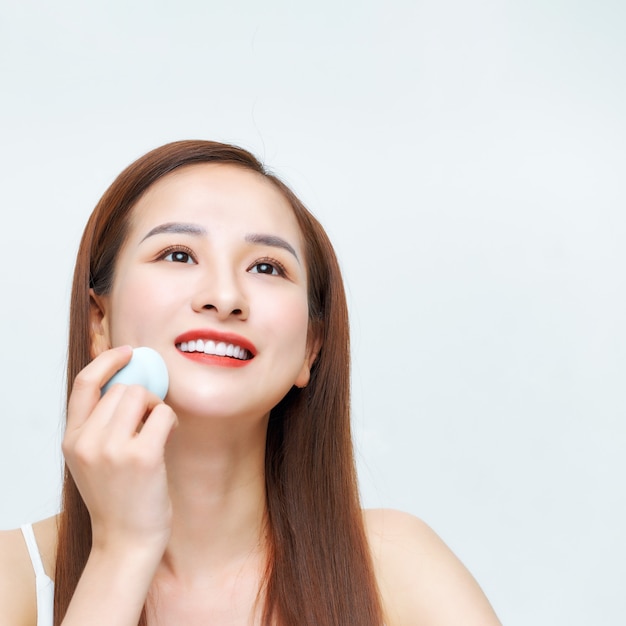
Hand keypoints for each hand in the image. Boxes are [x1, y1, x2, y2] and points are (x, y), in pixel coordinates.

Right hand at [63, 345, 177, 555]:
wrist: (126, 541)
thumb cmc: (118, 497)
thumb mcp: (93, 459)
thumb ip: (101, 424)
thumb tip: (130, 381)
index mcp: (71, 439)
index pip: (84, 383)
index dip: (107, 360)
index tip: (128, 352)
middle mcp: (86, 441)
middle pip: (123, 388)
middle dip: (143, 397)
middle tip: (150, 420)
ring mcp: (112, 449)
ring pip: (143, 396)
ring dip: (156, 408)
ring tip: (156, 433)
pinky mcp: (141, 457)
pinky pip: (163, 414)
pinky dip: (170, 421)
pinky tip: (167, 439)